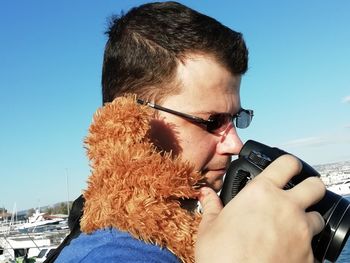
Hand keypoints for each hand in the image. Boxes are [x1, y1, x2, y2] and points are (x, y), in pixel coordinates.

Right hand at [195, 154, 325, 262]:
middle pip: (315, 186)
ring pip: (317, 216)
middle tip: (297, 195)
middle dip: (309, 187)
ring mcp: (301, 232)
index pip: (287, 163)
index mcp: (261, 193)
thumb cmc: (220, 256)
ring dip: (307, 219)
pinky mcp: (309, 256)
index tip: (289, 168)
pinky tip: (286, 252)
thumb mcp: (209, 227)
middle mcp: (286, 207)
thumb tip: (205, 194)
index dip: (290, 163)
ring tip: (290, 228)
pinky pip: (312, 246)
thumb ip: (211, 206)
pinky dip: (303, 246)